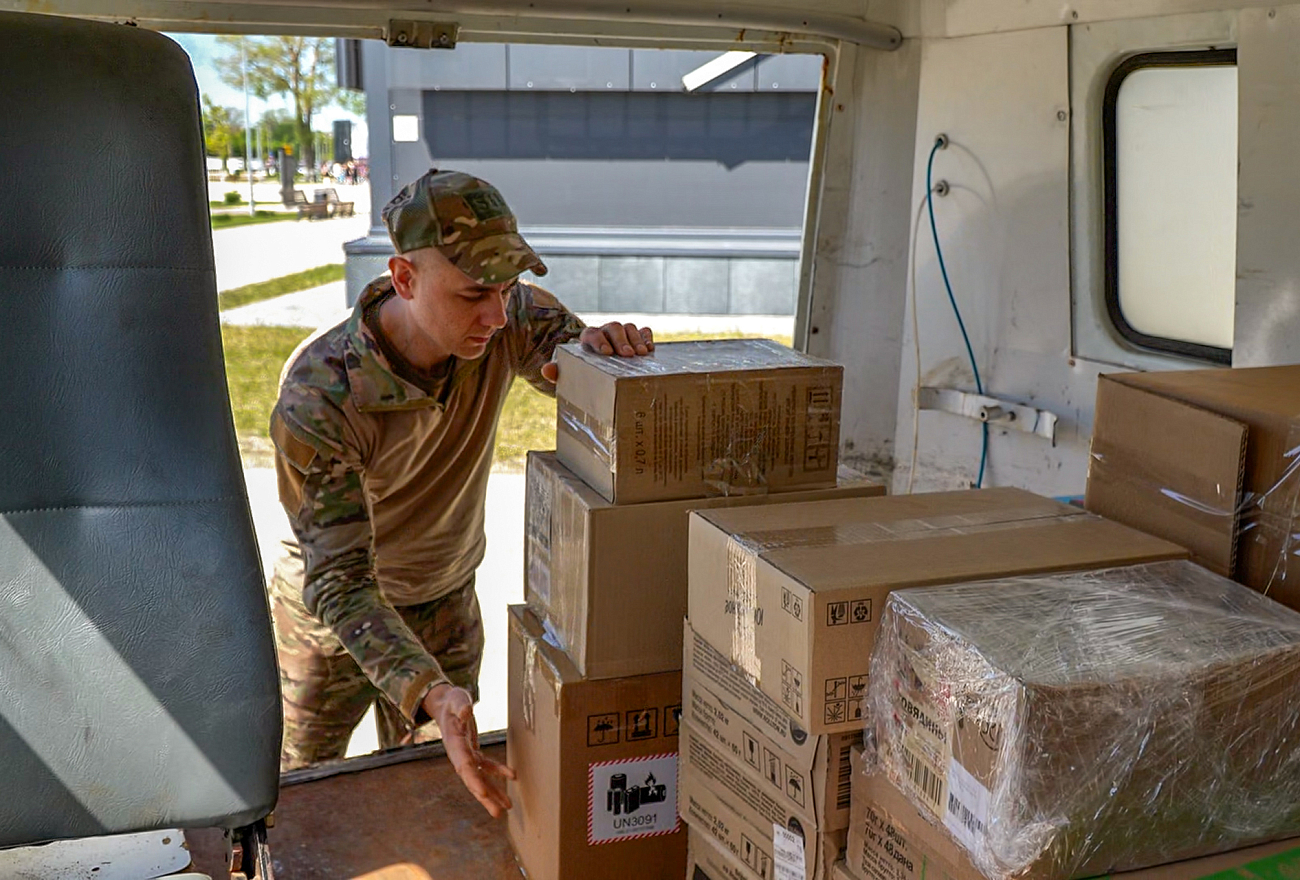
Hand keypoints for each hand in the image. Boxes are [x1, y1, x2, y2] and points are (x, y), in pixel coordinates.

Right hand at [422, 683, 515, 817]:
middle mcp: (459, 754)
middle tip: (497, 813)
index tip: (482, 793)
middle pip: (471, 779)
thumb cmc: (452, 701)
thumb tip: (466, 712)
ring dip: (492, 793)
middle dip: (483, 796)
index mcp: (454, 743)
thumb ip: (460, 705)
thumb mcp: (455, 698)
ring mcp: (466, 755)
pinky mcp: (473, 752)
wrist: (446, 705)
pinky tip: (512, 777)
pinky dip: (498, 772)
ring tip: (506, 807)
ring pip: (479, 778)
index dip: (473, 780)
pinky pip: (486, 766)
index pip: (463, 765)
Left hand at [540, 323, 654, 382]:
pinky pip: (643, 331)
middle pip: (614, 327)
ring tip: (642, 355)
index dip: (599, 340)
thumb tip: (546, 370)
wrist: (597, 369)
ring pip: (629, 328)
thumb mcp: (570, 373)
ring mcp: (622, 333)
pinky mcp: (636, 337)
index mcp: (588, 338)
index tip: (607, 352)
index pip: (592, 333)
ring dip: (636, 340)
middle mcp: (605, 332)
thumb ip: (558, 371)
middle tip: (628, 355)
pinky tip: (650, 350)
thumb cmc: (583, 372)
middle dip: (621, 340)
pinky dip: (647, 338)